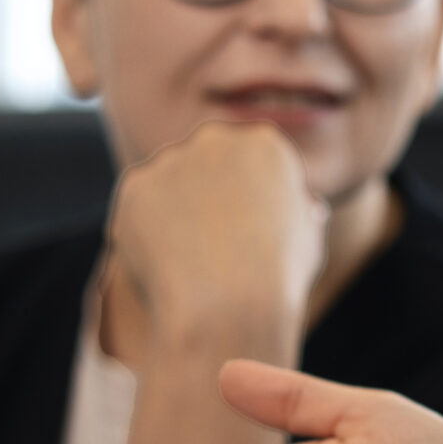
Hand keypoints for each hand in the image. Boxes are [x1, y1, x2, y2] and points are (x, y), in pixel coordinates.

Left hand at [107, 121, 325, 352]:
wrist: (227, 303)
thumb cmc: (279, 276)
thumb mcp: (309, 236)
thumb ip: (298, 210)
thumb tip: (302, 205)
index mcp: (265, 144)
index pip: (249, 161)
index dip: (247, 197)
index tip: (246, 231)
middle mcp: (216, 140)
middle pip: (206, 163)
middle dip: (206, 195)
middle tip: (212, 244)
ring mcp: (171, 160)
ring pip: (168, 184)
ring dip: (173, 212)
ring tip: (189, 260)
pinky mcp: (134, 186)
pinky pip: (138, 208)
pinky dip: (145, 231)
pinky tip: (164, 261)